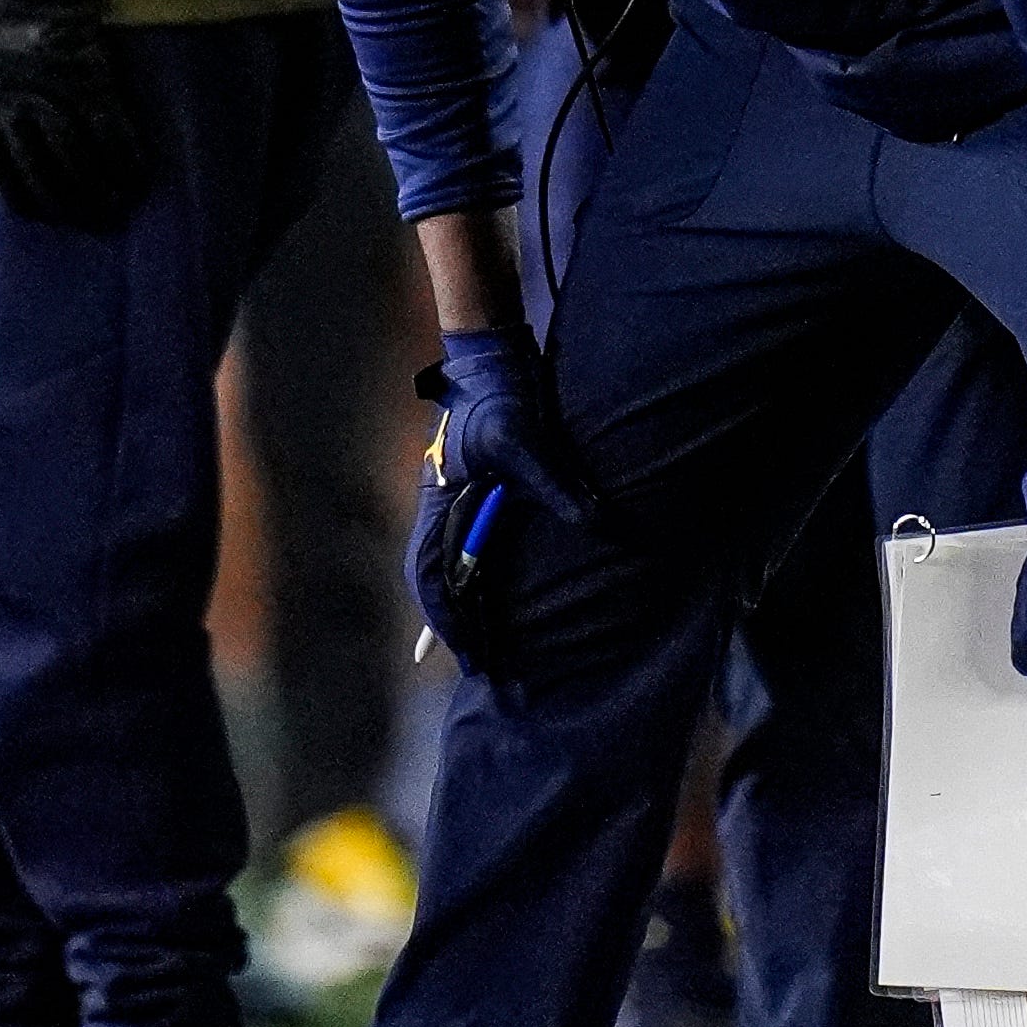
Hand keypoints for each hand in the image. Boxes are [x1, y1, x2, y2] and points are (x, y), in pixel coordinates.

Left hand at [0, 0, 148, 231]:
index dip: (24, 196)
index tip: (46, 216)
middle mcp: (8, 105)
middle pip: (39, 173)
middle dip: (68, 204)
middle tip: (94, 224)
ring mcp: (47, 94)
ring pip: (74, 161)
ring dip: (99, 191)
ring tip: (120, 209)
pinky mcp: (84, 77)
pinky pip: (108, 131)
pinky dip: (124, 157)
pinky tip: (139, 175)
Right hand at [410, 324, 590, 677]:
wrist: (489, 362)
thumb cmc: (499, 399)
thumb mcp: (526, 442)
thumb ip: (556, 484)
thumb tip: (594, 523)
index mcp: (441, 506)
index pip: (434, 579)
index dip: (449, 624)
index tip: (469, 656)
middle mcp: (437, 511)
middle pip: (432, 583)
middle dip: (449, 626)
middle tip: (477, 664)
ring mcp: (447, 504)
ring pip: (443, 569)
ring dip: (457, 606)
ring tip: (478, 643)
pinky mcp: (464, 494)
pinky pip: (460, 548)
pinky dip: (468, 579)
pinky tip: (487, 594)